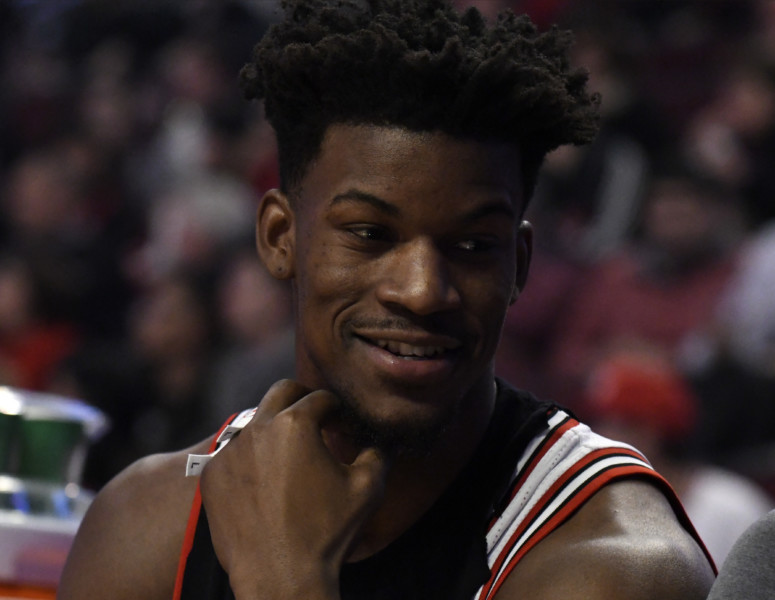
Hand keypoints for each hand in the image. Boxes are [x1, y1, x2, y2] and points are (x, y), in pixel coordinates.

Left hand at [199, 379, 388, 599]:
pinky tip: (265, 479)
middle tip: (315, 417)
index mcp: (296, 424)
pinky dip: (250, 456)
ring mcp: (229, 451)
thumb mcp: (368, 487)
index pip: (321, 397)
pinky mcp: (211, 474)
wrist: (280, 578)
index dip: (337, 408)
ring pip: (254, 420)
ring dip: (274, 427)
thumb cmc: (327, 532)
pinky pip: (232, 451)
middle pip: (281, 391)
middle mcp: (258, 428)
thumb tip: (379, 439)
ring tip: (289, 452)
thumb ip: (378, 451)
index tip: (342, 423)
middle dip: (302, 399)